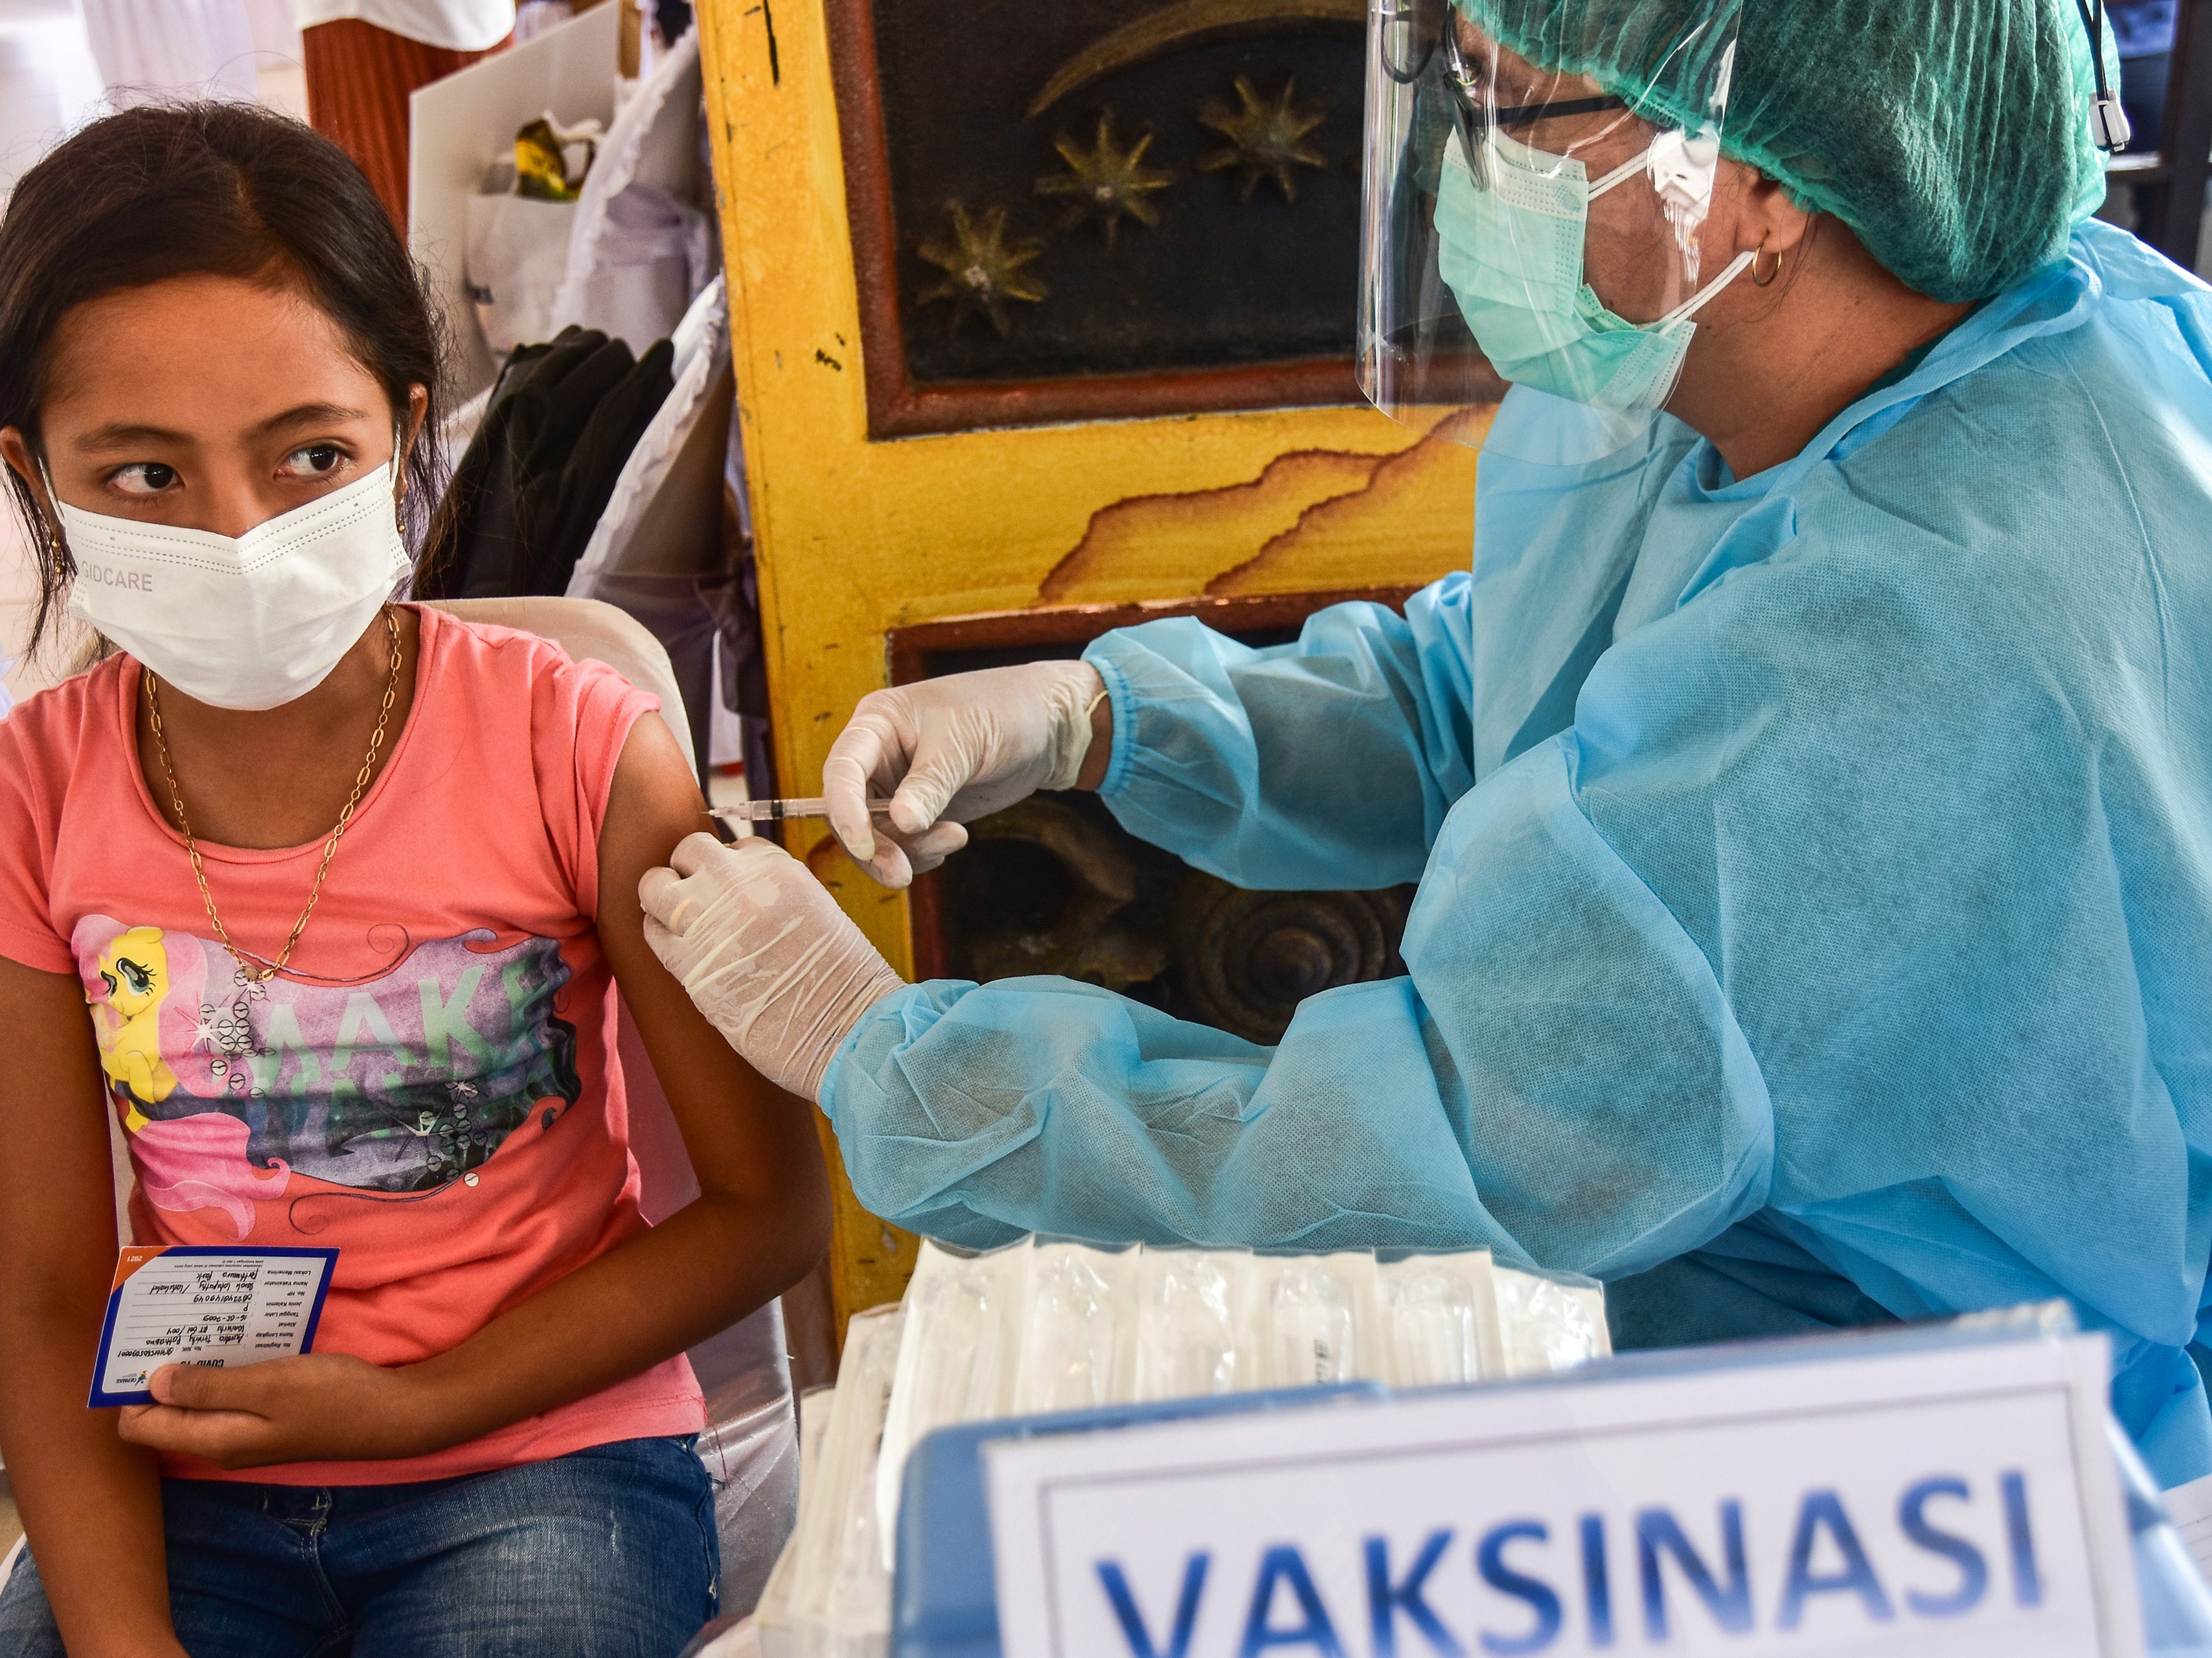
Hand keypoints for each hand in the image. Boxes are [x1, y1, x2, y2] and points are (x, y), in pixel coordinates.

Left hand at [114, 1351, 445, 1468]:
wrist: (394, 1415)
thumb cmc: (333, 1398)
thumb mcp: (269, 1385)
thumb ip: (209, 1387)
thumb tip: (153, 1383)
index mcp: (214, 1440)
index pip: (140, 1425)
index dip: (131, 1387)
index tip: (141, 1343)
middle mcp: (221, 1444)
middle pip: (165, 1414)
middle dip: (159, 1372)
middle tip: (171, 1325)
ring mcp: (246, 1434)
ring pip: (196, 1403)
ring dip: (193, 1368)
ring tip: (199, 1327)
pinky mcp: (268, 1420)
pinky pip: (226, 1397)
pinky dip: (222, 1371)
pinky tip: (236, 1343)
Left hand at [640, 833, 905, 1100]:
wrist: (847, 1029)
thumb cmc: (843, 984)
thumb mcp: (820, 916)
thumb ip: (779, 897)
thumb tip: (745, 900)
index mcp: (779, 869)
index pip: (736, 847)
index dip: (730, 870)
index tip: (733, 894)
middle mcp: (739, 883)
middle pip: (690, 850)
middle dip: (689, 872)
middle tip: (697, 902)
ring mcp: (709, 919)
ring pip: (654, 884)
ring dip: (661, 898)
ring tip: (676, 923)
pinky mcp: (687, 963)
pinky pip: (652, 932)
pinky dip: (659, 937)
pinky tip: (679, 953)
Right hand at [822, 660, 1105, 886]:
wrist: (1049, 726)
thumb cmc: (1005, 711)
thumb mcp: (966, 742)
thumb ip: (931, 783)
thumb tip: (900, 823)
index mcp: (877, 723)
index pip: (842, 771)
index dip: (845, 811)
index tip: (866, 846)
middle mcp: (878, 755)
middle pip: (850, 813)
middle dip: (875, 848)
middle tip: (903, 874)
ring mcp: (899, 785)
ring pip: (878, 835)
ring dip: (908, 851)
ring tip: (956, 837)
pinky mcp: (922, 809)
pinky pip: (904, 843)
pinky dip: (922, 852)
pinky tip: (954, 839)